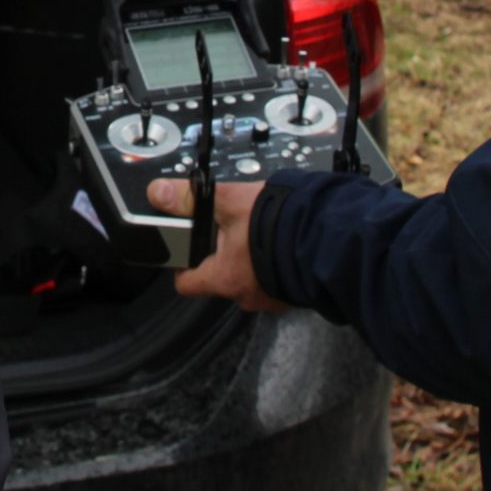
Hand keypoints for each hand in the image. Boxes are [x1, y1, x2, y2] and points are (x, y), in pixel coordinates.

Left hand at [147, 180, 286, 311]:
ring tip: (263, 231)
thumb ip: (191, 199)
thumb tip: (160, 193)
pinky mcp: (296, 291)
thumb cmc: (281, 224)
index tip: (185, 249)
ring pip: (252, 278)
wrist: (331, 236)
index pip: (187, 283)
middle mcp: (247, 295)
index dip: (182, 265)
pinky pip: (278, 278)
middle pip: (222, 277)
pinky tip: (283, 241)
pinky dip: (277, 262)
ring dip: (254, 259)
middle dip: (225, 255)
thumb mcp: (229, 202)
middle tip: (232, 229)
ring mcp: (273, 297)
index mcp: (224, 278)